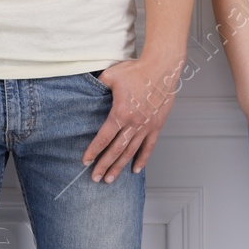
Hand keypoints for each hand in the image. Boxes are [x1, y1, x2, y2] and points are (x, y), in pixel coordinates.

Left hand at [82, 55, 184, 181]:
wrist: (162, 69)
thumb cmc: (137, 70)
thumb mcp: (111, 76)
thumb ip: (98, 86)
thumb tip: (89, 91)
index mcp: (120, 113)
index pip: (104, 137)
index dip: (94, 151)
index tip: (86, 161)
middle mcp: (134, 124)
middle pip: (116, 150)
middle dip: (104, 166)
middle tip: (95, 178)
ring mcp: (146, 127)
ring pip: (131, 152)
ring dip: (119, 167)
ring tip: (110, 179)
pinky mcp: (156, 126)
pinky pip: (148, 147)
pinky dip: (142, 159)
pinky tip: (135, 169)